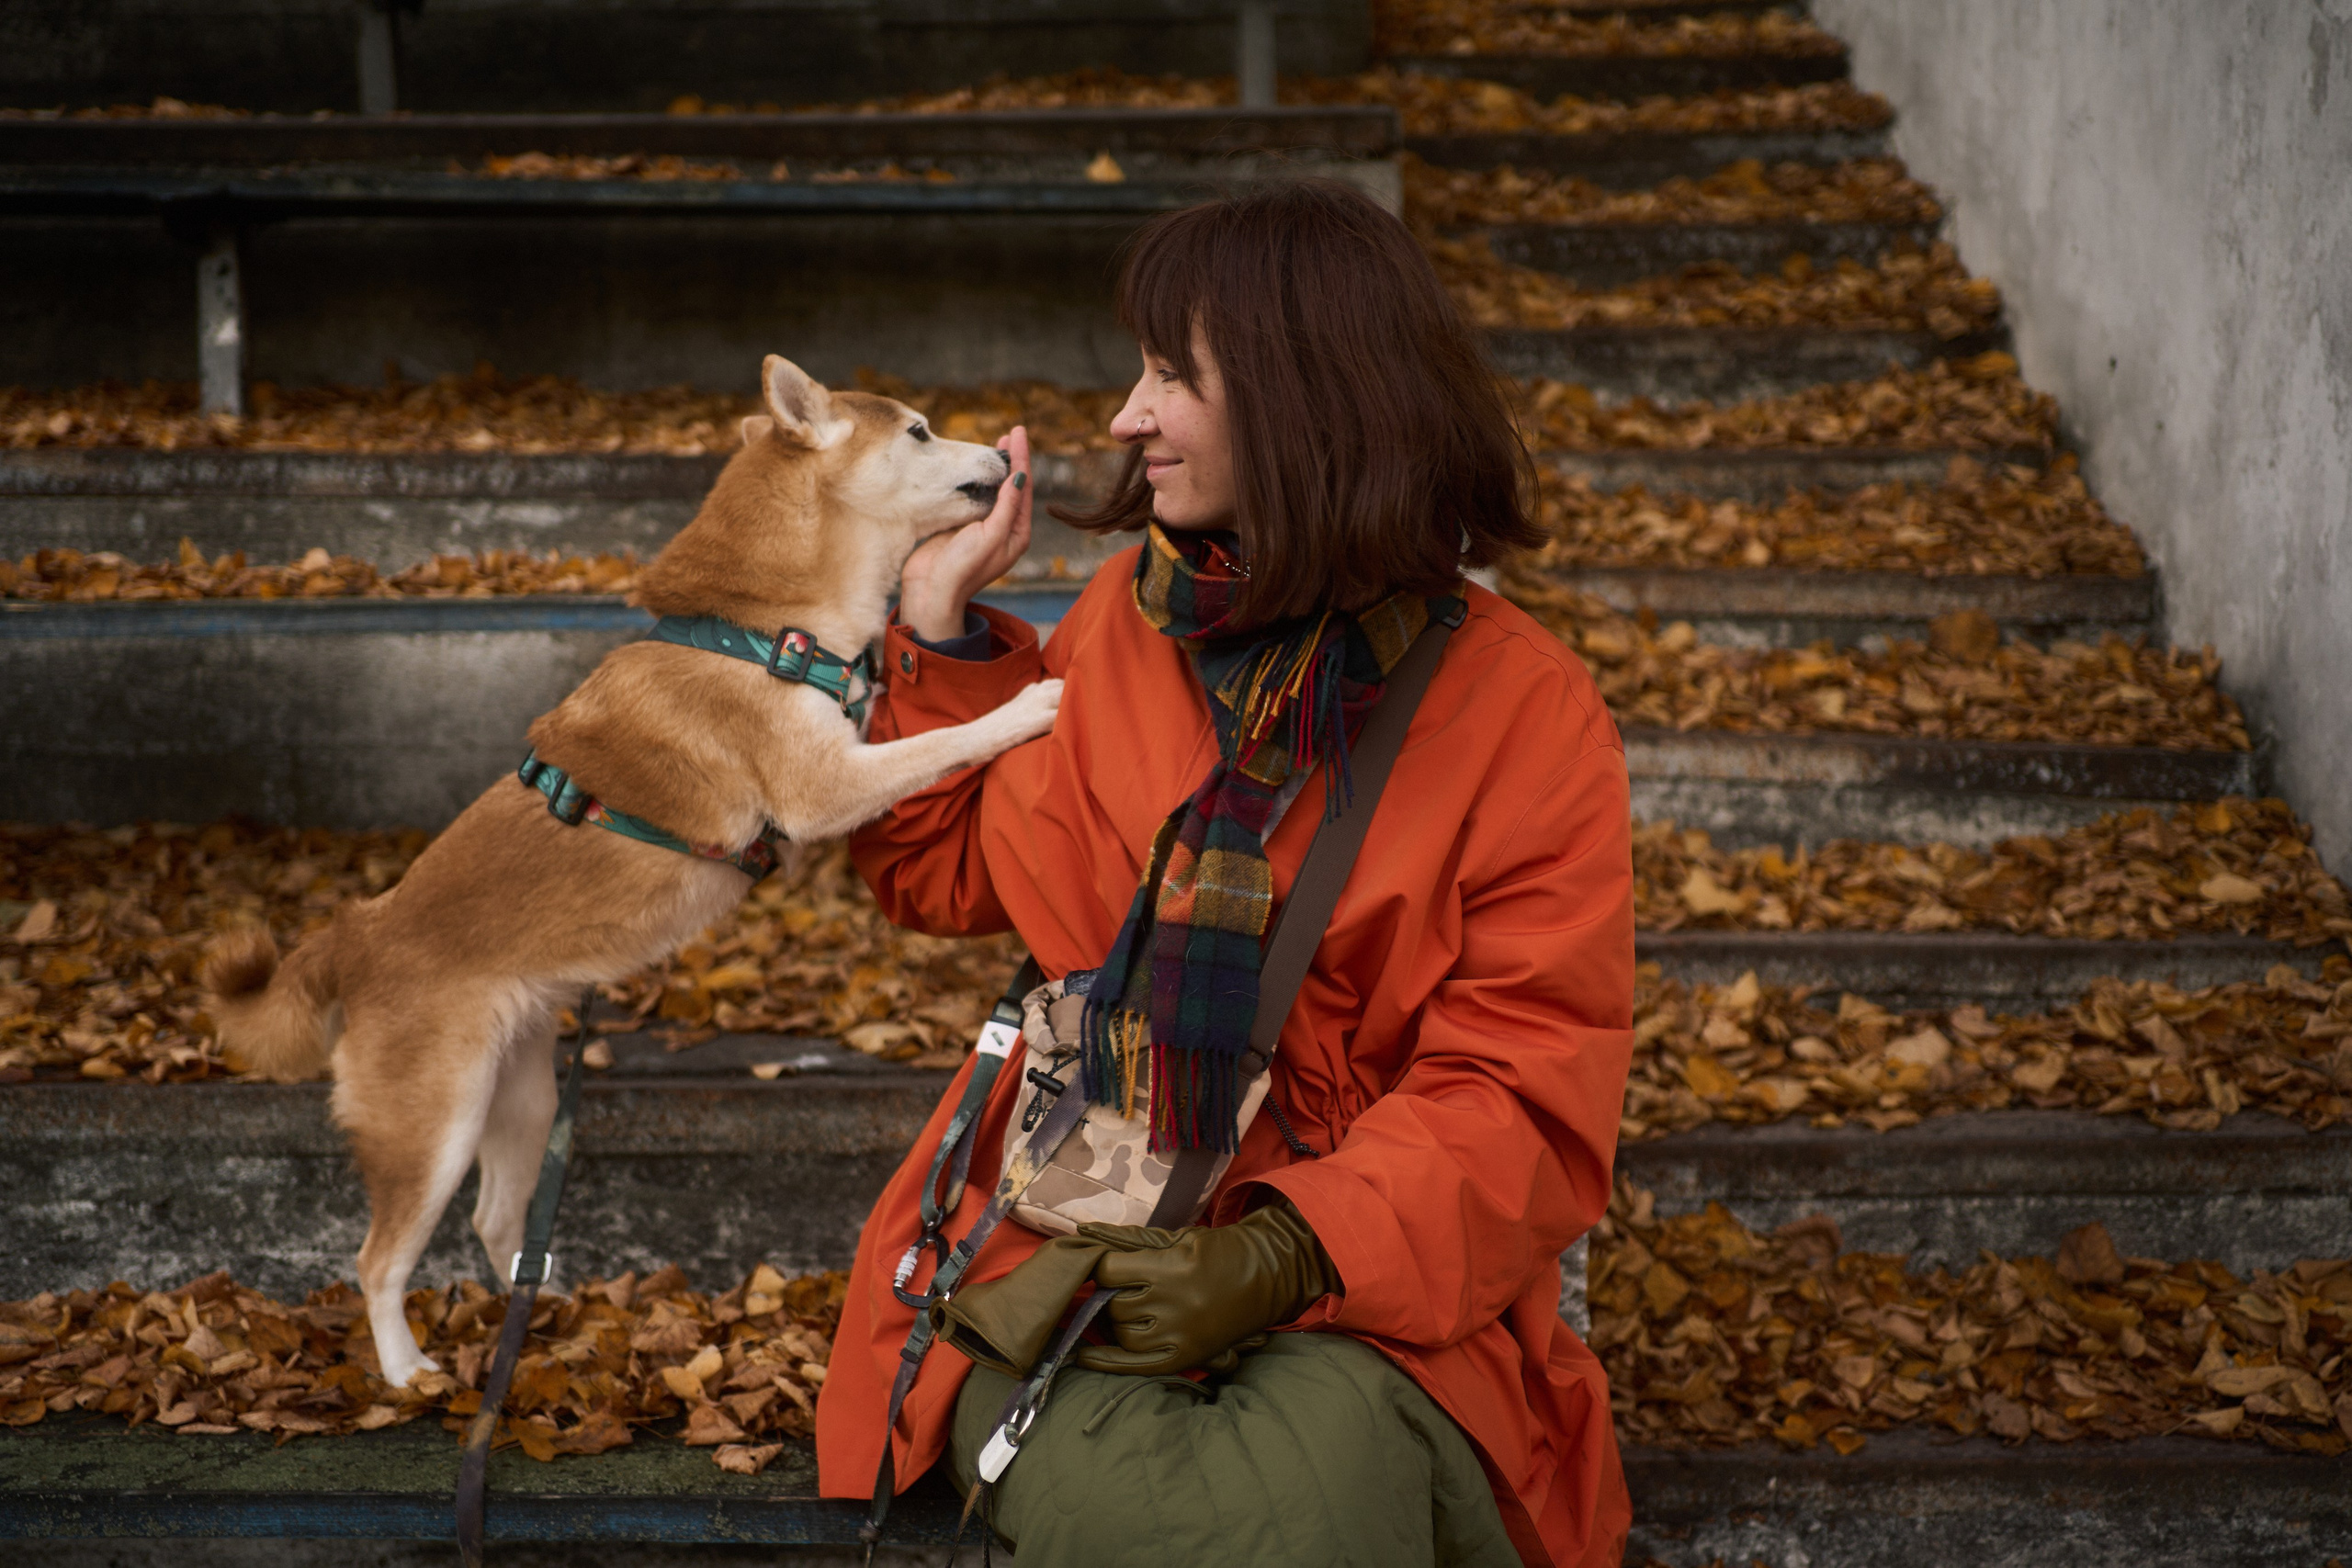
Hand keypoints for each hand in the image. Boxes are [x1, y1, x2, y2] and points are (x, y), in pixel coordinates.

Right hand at [900, 424, 1031, 642]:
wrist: (931, 592)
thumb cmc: (964, 568)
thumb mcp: (991, 535)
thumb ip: (1006, 505)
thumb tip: (1020, 476)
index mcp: (1016, 533)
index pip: (1023, 487)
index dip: (1021, 458)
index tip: (1017, 432)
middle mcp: (1002, 529)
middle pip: (1011, 486)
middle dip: (1012, 460)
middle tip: (1011, 433)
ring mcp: (981, 527)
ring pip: (992, 490)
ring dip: (994, 468)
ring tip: (997, 445)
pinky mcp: (960, 526)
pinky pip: (973, 498)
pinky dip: (975, 480)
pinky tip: (974, 468)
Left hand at [1072, 1198, 1340, 1376]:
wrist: (1266, 1275)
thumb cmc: (1218, 1251)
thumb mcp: (1175, 1237)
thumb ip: (1128, 1237)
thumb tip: (1083, 1230)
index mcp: (1169, 1269)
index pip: (1109, 1271)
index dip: (1100, 1266)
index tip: (1105, 1265)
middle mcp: (1172, 1305)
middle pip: (1113, 1306)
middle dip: (1109, 1295)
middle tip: (1118, 1287)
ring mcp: (1180, 1335)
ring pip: (1123, 1335)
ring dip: (1115, 1322)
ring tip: (1123, 1310)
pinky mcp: (1186, 1356)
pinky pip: (1136, 1366)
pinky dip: (1108, 1362)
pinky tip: (1085, 1356)